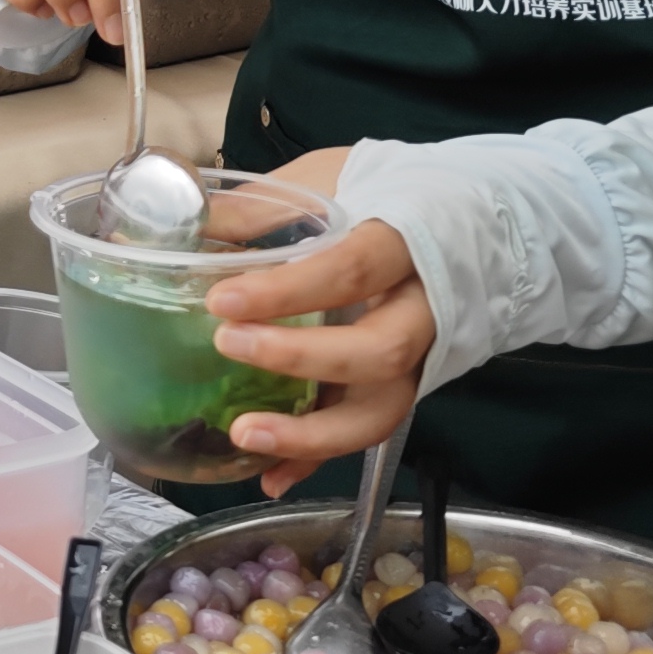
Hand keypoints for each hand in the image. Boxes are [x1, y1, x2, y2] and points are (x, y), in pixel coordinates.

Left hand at [204, 148, 437, 491]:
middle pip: (378, 351)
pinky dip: (316, 458)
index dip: (287, 291)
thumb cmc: (391, 193)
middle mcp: (425, 307)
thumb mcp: (330, 178)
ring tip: (245, 435)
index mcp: (406, 242)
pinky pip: (364, 430)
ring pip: (381, 409)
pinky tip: (270, 475)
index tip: (223, 301)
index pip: (351, 270)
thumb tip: (181, 220)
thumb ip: (263, 205)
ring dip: (312, 434)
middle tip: (228, 347)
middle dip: (300, 360)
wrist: (471, 219)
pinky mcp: (401, 384)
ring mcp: (420, 354)